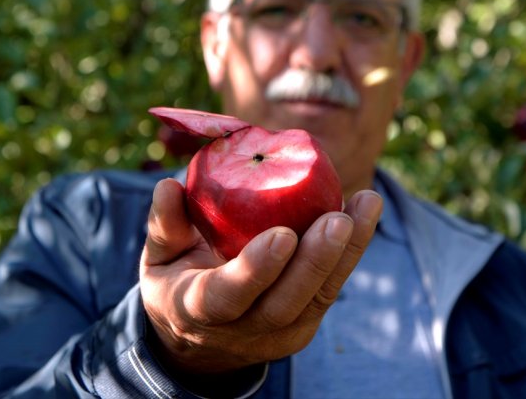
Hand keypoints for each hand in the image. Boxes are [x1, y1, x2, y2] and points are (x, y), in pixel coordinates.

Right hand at [139, 178, 381, 375]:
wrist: (200, 339)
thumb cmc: (177, 283)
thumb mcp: (158, 258)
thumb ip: (164, 224)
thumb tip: (169, 185)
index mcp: (198, 311)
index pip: (228, 296)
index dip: (256, 269)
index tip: (283, 234)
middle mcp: (243, 331)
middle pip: (285, 303)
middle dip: (315, 261)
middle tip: (338, 219)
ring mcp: (279, 333)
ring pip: (318, 297)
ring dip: (346, 252)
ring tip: (367, 204)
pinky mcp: (304, 324)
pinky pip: (330, 288)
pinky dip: (350, 252)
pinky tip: (364, 212)